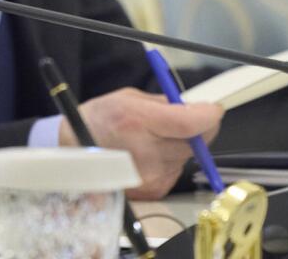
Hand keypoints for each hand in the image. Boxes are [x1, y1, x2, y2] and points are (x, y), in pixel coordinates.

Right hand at [63, 87, 222, 198]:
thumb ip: (163, 104)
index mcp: (138, 121)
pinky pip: (176, 171)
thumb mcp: (127, 98)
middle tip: (187, 121)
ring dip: (181, 146)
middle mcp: (146, 152)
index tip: (213, 109)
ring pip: (187, 157)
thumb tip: (194, 107)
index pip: (190, 124)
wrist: (74, 152)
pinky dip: (170, 161)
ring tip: (155, 139)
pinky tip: (149, 155)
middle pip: (196, 142)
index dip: (208, 115)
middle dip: (198, 129)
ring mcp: (151, 175)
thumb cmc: (97, 120)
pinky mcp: (154, 189)